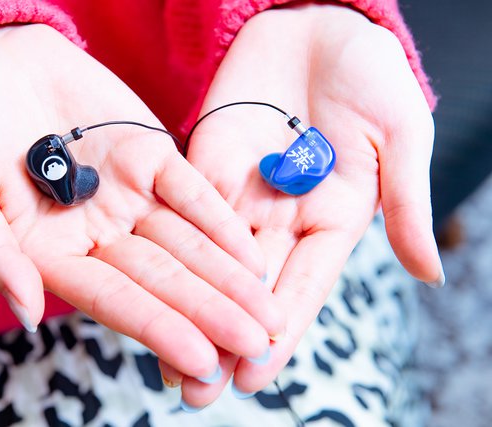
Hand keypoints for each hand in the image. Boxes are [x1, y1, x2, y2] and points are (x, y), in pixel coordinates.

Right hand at [0, 24, 281, 379]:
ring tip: (270, 311)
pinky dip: (220, 219)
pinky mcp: (151, 155)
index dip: (157, 328)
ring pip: (187, 243)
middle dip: (211, 312)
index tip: (202, 359)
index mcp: (54, 256)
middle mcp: (100, 235)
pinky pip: (192, 190)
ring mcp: (130, 197)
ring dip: (229, 276)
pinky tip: (253, 252)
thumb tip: (27, 314)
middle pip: (163, 279)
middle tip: (258, 345)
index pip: (113, 300)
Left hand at [175, 4, 440, 406]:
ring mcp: (240, 191)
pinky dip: (165, 247)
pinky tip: (143, 280)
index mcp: (331, 220)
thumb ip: (405, 202)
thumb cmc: (370, 72)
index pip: (302, 287)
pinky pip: (183, 209)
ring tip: (159, 350)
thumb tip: (430, 274)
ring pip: (207, 259)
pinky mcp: (204, 162)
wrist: (315, 20)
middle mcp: (281, 216)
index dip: (278, 332)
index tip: (253, 375)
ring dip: (185, 304)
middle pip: (247, 286)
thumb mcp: (399, 135)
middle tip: (194, 388)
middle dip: (220, 336)